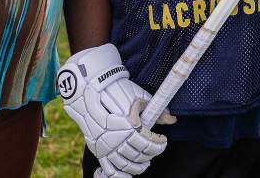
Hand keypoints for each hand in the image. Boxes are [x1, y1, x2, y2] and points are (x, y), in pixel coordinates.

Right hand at [57, 44, 174, 176]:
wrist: (87, 90)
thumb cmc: (115, 90)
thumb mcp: (139, 96)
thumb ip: (156, 110)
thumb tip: (172, 119)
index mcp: (130, 126)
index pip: (149, 144)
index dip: (159, 144)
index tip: (163, 140)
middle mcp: (118, 139)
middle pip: (139, 155)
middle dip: (150, 154)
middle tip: (154, 149)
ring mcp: (107, 146)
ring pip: (127, 165)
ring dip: (138, 166)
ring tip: (144, 162)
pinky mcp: (98, 150)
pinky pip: (110, 169)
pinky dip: (121, 175)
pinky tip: (129, 173)